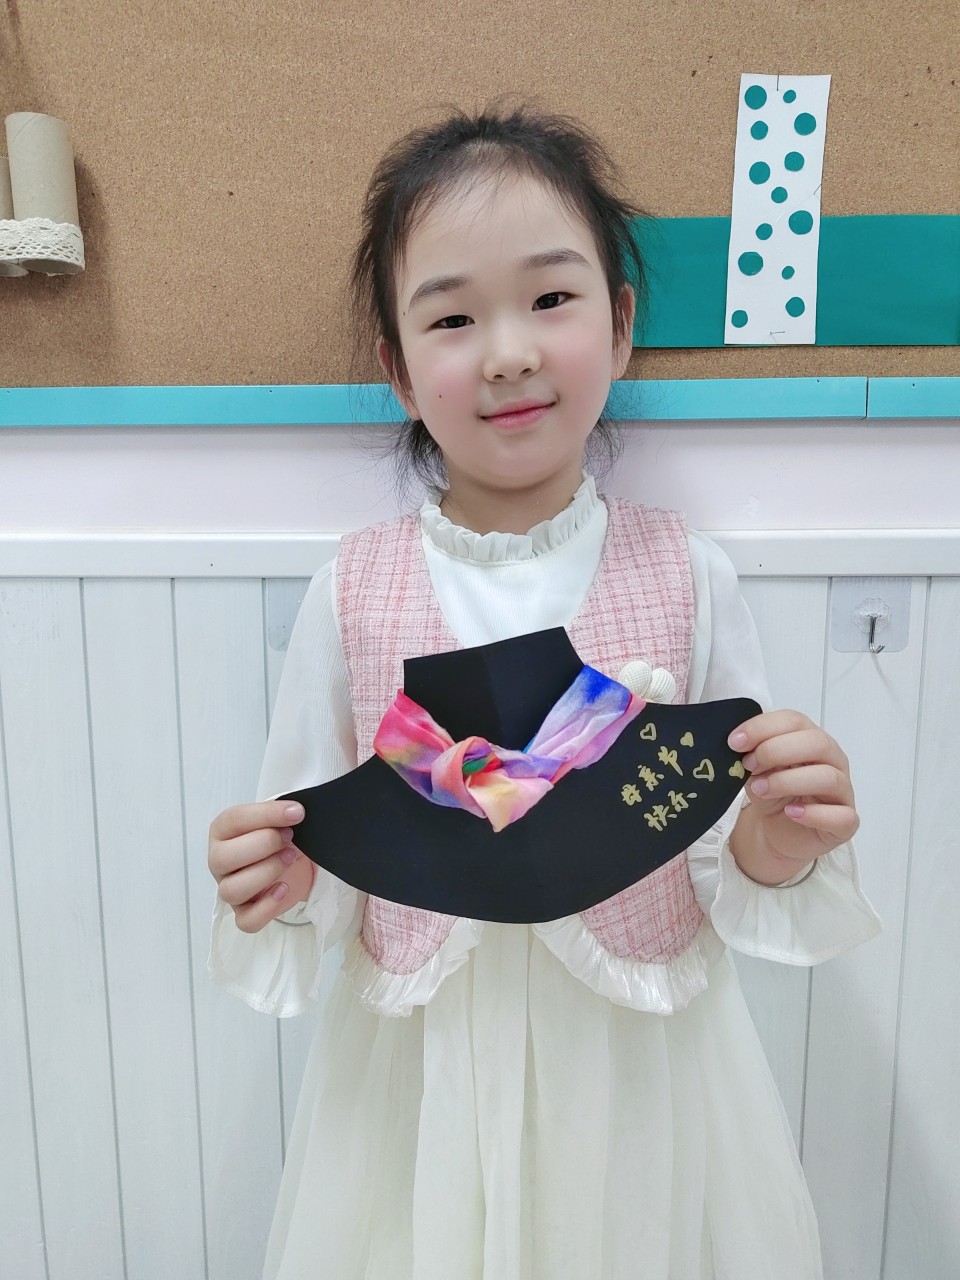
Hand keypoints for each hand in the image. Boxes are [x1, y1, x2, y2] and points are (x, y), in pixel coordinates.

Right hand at [208, 800, 315, 932]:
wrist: (294, 862)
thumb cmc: (280, 838)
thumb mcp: (280, 820)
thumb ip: (282, 815)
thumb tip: (295, 813)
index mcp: (223, 831)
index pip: (233, 820)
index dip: (266, 815)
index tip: (296, 813)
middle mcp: (220, 860)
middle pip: (223, 858)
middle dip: (263, 844)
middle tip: (289, 838)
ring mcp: (229, 888)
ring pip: (232, 890)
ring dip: (266, 873)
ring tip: (289, 859)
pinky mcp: (244, 912)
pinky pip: (246, 920)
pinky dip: (267, 907)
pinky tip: (283, 888)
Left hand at [727, 710, 859, 884]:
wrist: (774, 833)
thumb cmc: (772, 795)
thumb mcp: (757, 771)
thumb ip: (754, 757)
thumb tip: (743, 748)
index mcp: (811, 740)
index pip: (794, 721)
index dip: (763, 728)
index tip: (735, 742)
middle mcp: (832, 761)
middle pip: (817, 742)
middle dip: (776, 750)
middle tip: (748, 764)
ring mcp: (842, 792)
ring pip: (828, 777)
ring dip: (788, 781)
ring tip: (760, 789)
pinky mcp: (845, 823)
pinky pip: (842, 816)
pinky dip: (814, 814)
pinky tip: (790, 812)